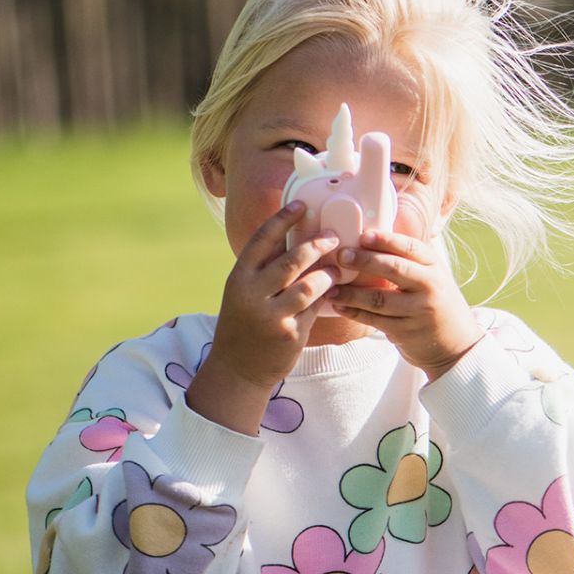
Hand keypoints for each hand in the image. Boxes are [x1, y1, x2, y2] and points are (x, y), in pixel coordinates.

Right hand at [187, 201, 338, 433]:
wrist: (237, 369)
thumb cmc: (244, 324)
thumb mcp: (243, 292)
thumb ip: (264, 269)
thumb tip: (295, 237)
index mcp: (239, 277)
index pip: (263, 239)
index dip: (283, 218)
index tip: (302, 204)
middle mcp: (252, 294)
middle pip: (292, 260)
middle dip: (317, 245)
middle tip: (334, 236)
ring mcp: (272, 316)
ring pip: (309, 285)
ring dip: (327, 273)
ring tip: (335, 268)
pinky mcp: (290, 335)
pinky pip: (315, 309)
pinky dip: (326, 298)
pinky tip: (333, 291)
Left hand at [328, 230, 482, 379]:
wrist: (457, 346)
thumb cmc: (438, 305)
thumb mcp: (434, 278)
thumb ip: (411, 260)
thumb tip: (374, 237)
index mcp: (435, 268)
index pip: (410, 247)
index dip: (386, 239)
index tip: (364, 235)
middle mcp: (430, 287)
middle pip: (394, 269)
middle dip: (365, 261)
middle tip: (342, 256)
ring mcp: (418, 311)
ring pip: (379, 299)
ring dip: (351, 292)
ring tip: (330, 286)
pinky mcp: (406, 332)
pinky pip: (374, 320)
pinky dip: (354, 312)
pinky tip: (339, 305)